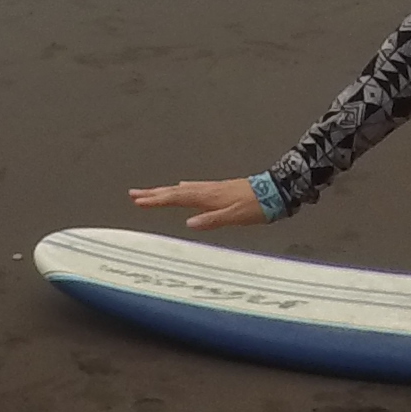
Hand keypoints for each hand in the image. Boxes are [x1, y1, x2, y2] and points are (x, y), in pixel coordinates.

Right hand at [131, 177, 269, 231]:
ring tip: (150, 193)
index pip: (176, 198)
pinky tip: (183, 188)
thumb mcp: (235, 217)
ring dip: (165, 191)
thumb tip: (189, 223)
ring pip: (182, 189)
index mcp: (208, 197)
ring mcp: (213, 188)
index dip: (156, 200)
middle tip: (134, 194)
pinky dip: (182, 189)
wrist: (276, 191)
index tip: (138, 201)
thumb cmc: (257, 206)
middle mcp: (208, 190)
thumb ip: (212, 220)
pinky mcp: (220, 189)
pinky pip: (194, 188)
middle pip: (175, 191)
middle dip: (154, 193)